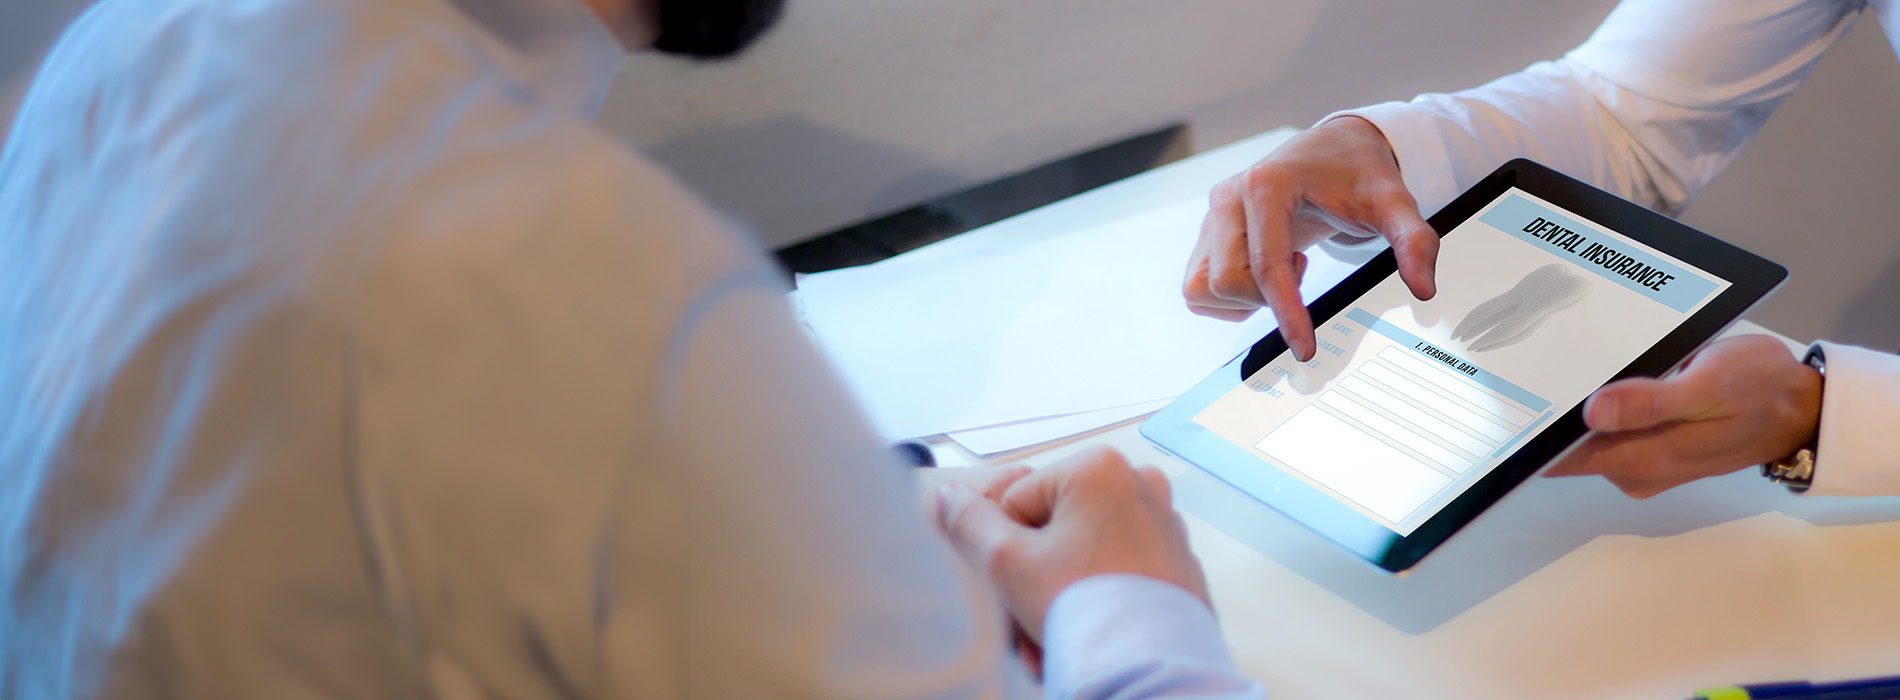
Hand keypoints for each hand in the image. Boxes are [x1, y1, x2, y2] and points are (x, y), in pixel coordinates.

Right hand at [935, 447, 1208, 641]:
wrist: (1152, 669)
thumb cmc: (1087, 611)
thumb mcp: (1007, 563)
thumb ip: (969, 522)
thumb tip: (951, 497)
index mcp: (1098, 467)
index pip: (1017, 501)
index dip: (1009, 548)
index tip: (1022, 581)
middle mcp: (1139, 484)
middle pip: (1055, 526)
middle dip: (1038, 571)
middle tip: (1037, 611)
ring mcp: (1164, 521)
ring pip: (1086, 550)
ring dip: (1065, 586)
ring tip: (1063, 625)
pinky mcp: (1176, 558)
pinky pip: (1119, 569)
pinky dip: (1101, 593)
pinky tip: (1093, 625)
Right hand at [1182, 115, 1438, 359]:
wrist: (1334, 149)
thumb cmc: (1357, 173)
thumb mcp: (1393, 201)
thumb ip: (1414, 241)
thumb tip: (1422, 289)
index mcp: (1266, 184)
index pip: (1265, 264)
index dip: (1285, 313)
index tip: (1306, 348)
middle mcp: (1228, 198)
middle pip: (1228, 281)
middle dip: (1267, 298)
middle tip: (1303, 270)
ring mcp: (1212, 216)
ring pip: (1204, 287)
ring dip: (1244, 298)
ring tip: (1283, 268)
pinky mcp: (1206, 233)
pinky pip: (1198, 287)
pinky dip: (1230, 297)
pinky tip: (1265, 271)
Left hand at [1545, 335, 1821, 497]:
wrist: (1799, 407)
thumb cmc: (1758, 390)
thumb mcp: (1709, 386)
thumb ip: (1651, 402)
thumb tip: (1594, 412)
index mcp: (1646, 458)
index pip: (1565, 460)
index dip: (1533, 438)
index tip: (1508, 410)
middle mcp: (1637, 469)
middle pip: (1569, 450)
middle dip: (1549, 416)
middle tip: (1528, 370)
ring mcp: (1642, 461)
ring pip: (1587, 439)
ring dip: (1572, 410)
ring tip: (1555, 367)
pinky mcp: (1648, 448)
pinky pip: (1608, 432)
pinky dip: (1599, 409)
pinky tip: (1596, 379)